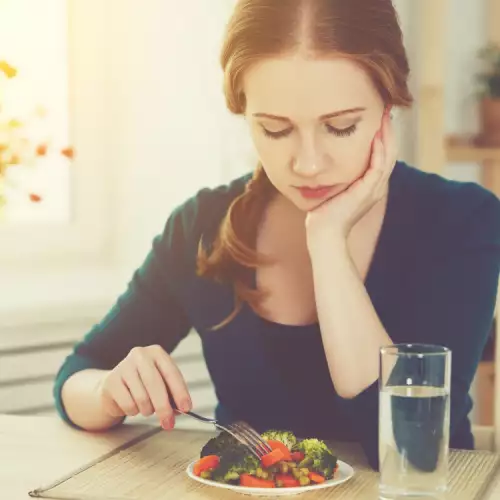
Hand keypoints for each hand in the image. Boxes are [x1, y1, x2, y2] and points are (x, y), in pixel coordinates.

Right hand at [96, 345, 191, 429]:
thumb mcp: (162, 385)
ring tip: (145, 407)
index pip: (171, 373)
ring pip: (142, 398)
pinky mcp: (111, 382)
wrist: (115, 386)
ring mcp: (123, 367)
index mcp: (157, 353)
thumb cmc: (144, 385)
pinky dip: (133, 411)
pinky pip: (128, 405)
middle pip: (155, 384)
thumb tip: (180, 410)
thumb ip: (172, 395)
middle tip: (168, 424)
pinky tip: (131, 405)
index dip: (180, 392)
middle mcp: (140, 355)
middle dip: (164, 407)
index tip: (187, 409)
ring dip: (147, 410)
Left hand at [305, 108, 396, 251]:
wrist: (324, 234)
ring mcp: (374, 189)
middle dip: (388, 130)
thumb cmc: (324, 215)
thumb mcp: (333, 190)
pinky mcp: (367, 191)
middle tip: (386, 109)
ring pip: (388, 156)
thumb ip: (336, 176)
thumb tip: (325, 163)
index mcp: (370, 186)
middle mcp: (376, 187)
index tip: (377, 117)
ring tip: (386, 115)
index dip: (382, 136)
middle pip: (390, 153)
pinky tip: (377, 134)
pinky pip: (378, 166)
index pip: (382, 156)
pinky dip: (379, 149)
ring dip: (387, 135)